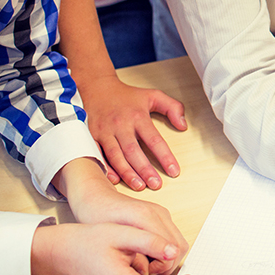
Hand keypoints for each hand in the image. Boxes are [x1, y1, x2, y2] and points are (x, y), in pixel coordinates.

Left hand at [61, 162, 188, 274]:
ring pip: (179, 244)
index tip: (146, 273)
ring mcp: (162, 213)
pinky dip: (165, 251)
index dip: (163, 267)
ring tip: (146, 265)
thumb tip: (147, 272)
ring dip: (167, 258)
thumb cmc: (98, 218)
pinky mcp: (161, 216)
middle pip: (180, 247)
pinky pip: (173, 238)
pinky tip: (147, 256)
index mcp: (145, 216)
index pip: (172, 249)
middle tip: (147, 271)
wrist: (96, 199)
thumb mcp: (110, 241)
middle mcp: (158, 212)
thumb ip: (133, 254)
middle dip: (168, 264)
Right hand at [77, 73, 186, 190]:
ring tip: (140, 186)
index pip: (154, 139)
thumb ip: (172, 108)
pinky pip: (97, 155)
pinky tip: (114, 180)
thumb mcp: (153, 95)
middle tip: (156, 184)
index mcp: (137, 116)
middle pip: (134, 150)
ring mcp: (104, 131)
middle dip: (145, 169)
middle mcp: (120, 125)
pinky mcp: (91, 136)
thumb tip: (183, 125)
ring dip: (127, 173)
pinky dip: (105, 168)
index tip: (174, 171)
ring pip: (116, 156)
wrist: (97, 88)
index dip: (165, 156)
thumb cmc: (127, 96)